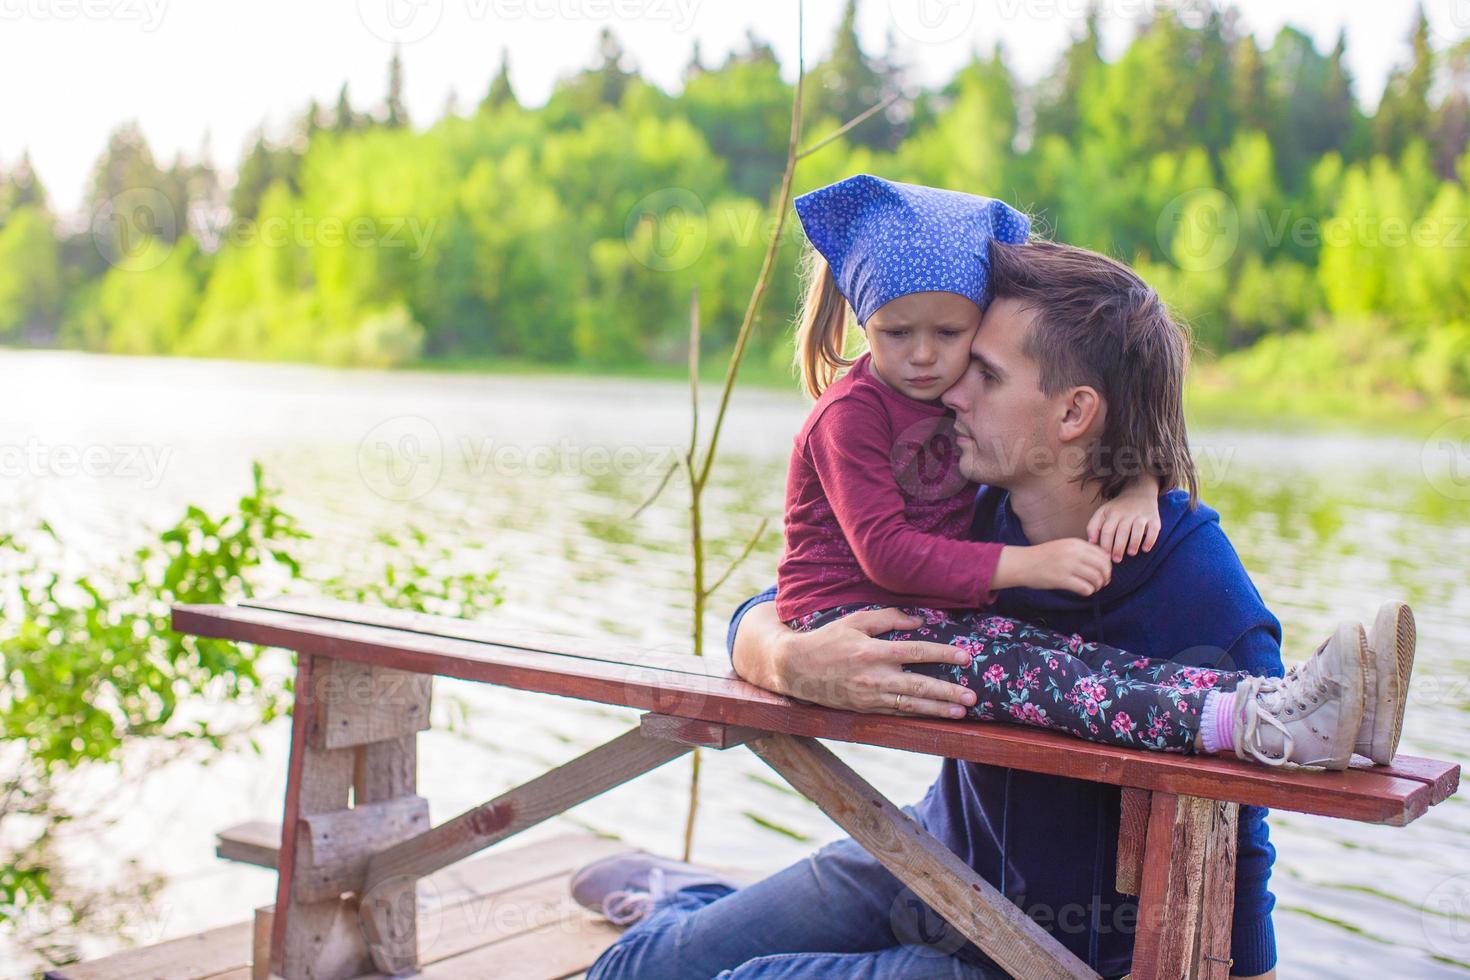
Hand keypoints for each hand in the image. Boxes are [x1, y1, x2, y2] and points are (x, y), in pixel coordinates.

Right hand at [732, 603, 977, 718]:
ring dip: (938, 709)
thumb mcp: (855, 621)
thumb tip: (918, 621)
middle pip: (919, 686)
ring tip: (962, 711)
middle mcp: (874, 677)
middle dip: (948, 692)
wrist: (796, 668)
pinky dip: (918, 716)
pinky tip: (936, 716)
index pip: (916, 652)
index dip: (943, 654)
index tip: (965, 658)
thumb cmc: (827, 639)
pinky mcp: (865, 709)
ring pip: (911, 705)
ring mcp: (870, 696)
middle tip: (973, 696)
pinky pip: (897, 712)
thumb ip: (888, 618)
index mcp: (873, 651)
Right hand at [993, 539, 1111, 595]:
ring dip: (1097, 586)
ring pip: (1096, 578)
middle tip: (1101, 583)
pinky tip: (1083, 591)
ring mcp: (1068, 566)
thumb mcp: (1063, 546)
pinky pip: (1085, 588)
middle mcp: (1074, 552)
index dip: (1107, 566)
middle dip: (1105, 577)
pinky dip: (1088, 591)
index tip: (1103, 573)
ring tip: (1092, 588)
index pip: (1102, 555)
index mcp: (1076, 543)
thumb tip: (1101, 563)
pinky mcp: (1061, 579)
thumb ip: (1081, 551)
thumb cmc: (1042, 557)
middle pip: (1103, 566)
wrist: (1022, 563)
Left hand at [1087, 491, 1161, 561]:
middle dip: (1118, 547)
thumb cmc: (1117, 509)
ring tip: (1131, 553)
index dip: (1105, 544)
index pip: (1107, 530)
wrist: (1139, 492)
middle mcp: (1127, 514)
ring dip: (1134, 543)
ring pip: (1138, 530)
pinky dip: (1150, 540)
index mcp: (1113, 514)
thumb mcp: (1102, 512)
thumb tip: (1091, 542)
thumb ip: (1093, 526)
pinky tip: (1145, 549)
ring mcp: (1141, 516)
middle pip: (1122, 532)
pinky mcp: (1154, 518)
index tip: (1105, 556)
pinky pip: (1153, 529)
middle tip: (1116, 559)